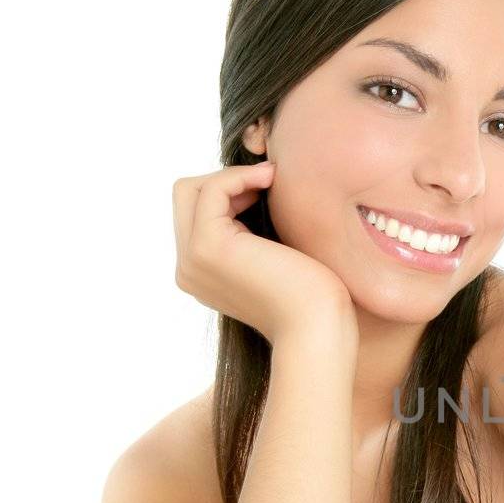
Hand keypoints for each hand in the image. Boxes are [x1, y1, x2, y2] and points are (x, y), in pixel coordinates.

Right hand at [172, 162, 357, 346]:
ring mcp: (192, 259)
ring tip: (272, 181)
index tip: (268, 191)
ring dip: (234, 175)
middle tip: (268, 184)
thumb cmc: (311, 294)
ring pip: (191, 189)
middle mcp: (188, 268)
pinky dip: (240, 176)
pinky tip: (271, 181)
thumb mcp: (273, 255)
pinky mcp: (207, 247)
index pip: (195, 212)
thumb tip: (250, 188)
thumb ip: (252, 231)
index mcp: (201, 272)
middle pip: (185, 196)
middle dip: (224, 180)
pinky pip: (211, 189)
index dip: (229, 192)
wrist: (318, 326)